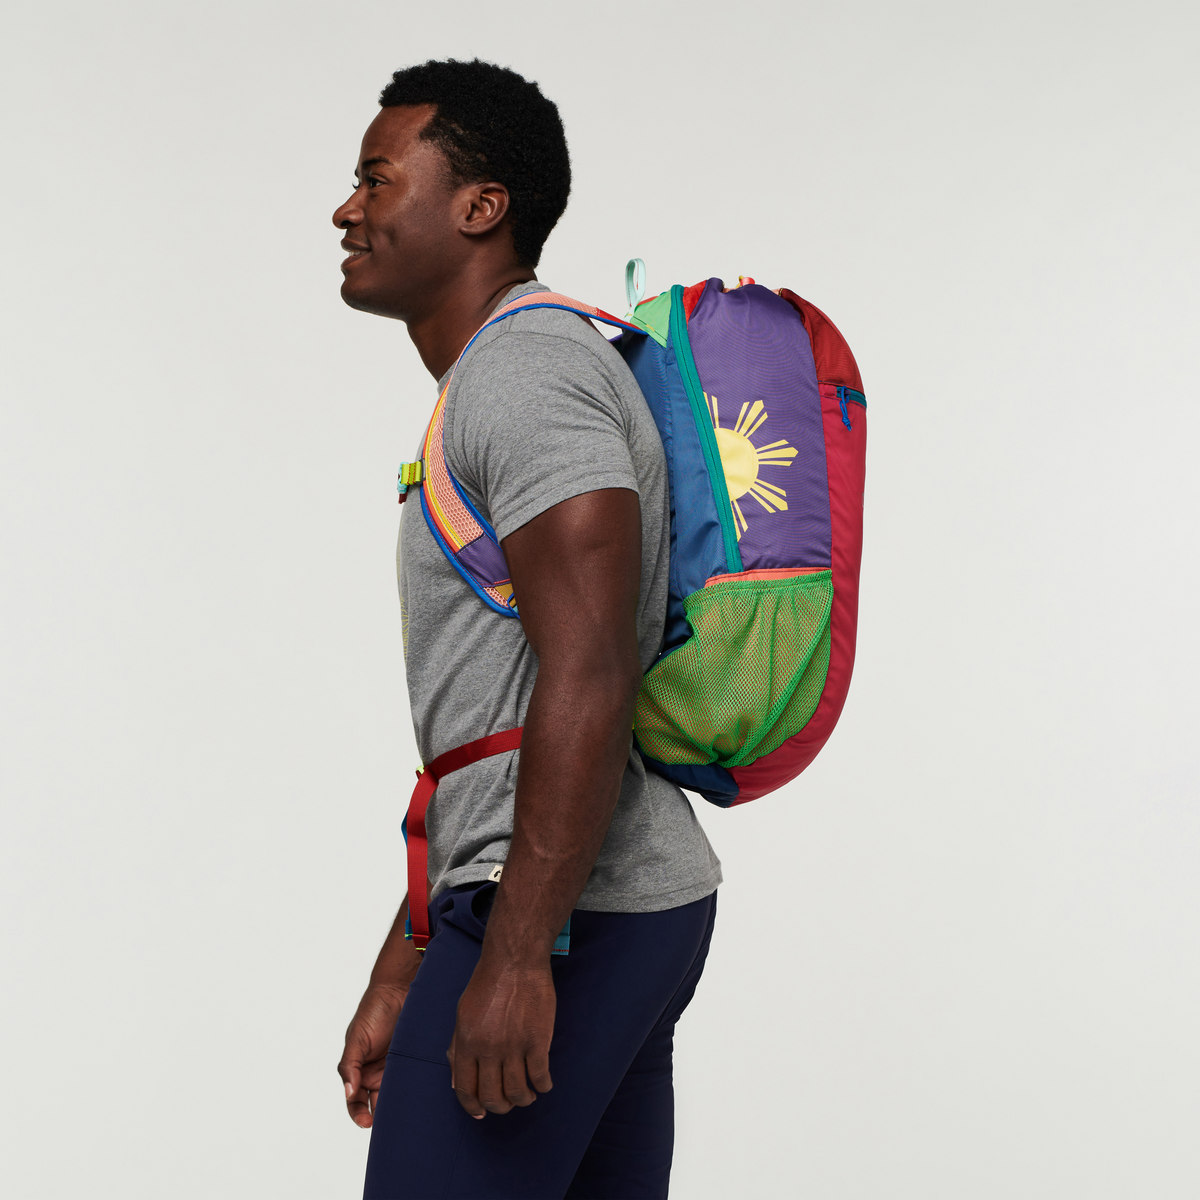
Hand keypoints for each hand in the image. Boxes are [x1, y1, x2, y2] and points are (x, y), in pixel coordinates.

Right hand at [338, 984, 406, 1127]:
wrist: (398, 988)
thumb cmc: (372, 1011)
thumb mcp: (356, 1039)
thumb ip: (349, 1066)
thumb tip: (349, 1093)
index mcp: (360, 1072)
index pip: (356, 1102)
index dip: (359, 1115)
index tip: (366, 1123)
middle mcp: (378, 1074)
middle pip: (379, 1104)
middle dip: (383, 1117)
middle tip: (391, 1126)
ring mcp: (398, 1069)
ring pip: (399, 1095)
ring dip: (401, 1106)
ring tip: (407, 1115)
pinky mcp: (415, 1061)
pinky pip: (416, 1080)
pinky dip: (418, 1090)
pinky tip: (422, 1098)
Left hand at [447, 955, 555, 1117]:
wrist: (515, 960)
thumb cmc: (487, 983)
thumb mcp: (463, 1013)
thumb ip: (457, 1047)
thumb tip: (456, 1080)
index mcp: (466, 1042)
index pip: (465, 1089)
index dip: (473, 1107)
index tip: (482, 1113)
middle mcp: (488, 1049)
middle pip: (492, 1097)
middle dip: (500, 1106)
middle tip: (508, 1102)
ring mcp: (514, 1046)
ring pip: (517, 1092)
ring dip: (523, 1099)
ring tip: (528, 1094)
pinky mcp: (537, 1040)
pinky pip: (540, 1076)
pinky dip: (543, 1086)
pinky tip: (544, 1083)